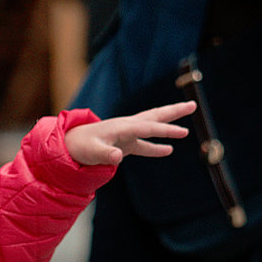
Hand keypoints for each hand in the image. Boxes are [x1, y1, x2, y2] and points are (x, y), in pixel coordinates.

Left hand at [65, 101, 194, 166]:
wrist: (68, 146)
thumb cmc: (79, 147)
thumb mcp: (91, 151)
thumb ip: (105, 154)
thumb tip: (117, 157)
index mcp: (121, 126)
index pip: (148, 127)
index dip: (165, 130)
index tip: (182, 131)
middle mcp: (126, 127)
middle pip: (154, 116)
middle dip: (174, 112)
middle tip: (193, 104)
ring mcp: (126, 135)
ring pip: (152, 128)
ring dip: (169, 126)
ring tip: (187, 128)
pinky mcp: (123, 144)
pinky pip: (144, 145)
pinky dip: (156, 147)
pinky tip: (168, 150)